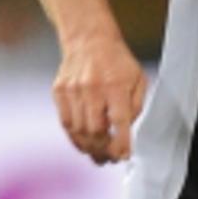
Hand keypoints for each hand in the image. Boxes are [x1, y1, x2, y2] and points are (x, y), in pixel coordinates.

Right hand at [52, 34, 146, 164]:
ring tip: (98, 156)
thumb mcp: (138, 80)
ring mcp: (73, 91)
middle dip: (104, 150)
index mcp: (115, 86)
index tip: (124, 156)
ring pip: (79, 130)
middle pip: (95, 131)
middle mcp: (92, 89)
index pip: (118, 122)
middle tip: (110, 159)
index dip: (121, 143)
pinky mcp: (59, 92)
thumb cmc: (117, 61)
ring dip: (89, 148)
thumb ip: (135, 106)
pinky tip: (83, 144)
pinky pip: (65, 122)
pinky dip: (74, 138)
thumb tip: (127, 131)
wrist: (88, 39)